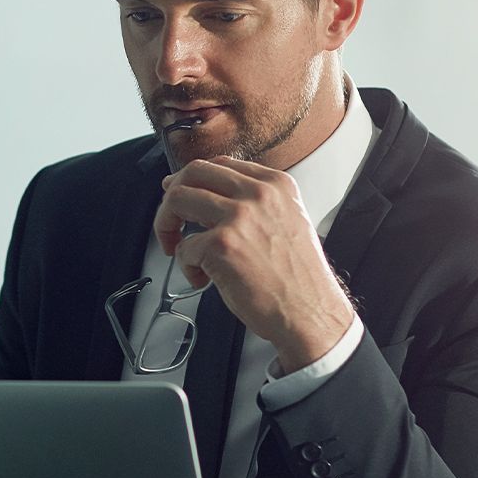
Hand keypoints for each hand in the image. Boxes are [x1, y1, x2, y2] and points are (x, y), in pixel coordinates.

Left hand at [152, 156, 354, 371]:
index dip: (192, 180)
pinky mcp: (222, 245)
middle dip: (171, 196)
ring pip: (177, 199)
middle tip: (170, 219)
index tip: (180, 194)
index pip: (220, 164)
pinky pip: (182, 247)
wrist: (311, 314)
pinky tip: (204, 279)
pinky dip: (186, 267)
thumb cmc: (297, 279)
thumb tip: (206, 194)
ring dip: (166, 226)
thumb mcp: (287, 221)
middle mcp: (258, 194)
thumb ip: (253, 203)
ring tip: (177, 248)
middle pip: (192, 173)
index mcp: (276, 185)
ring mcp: (239, 217)